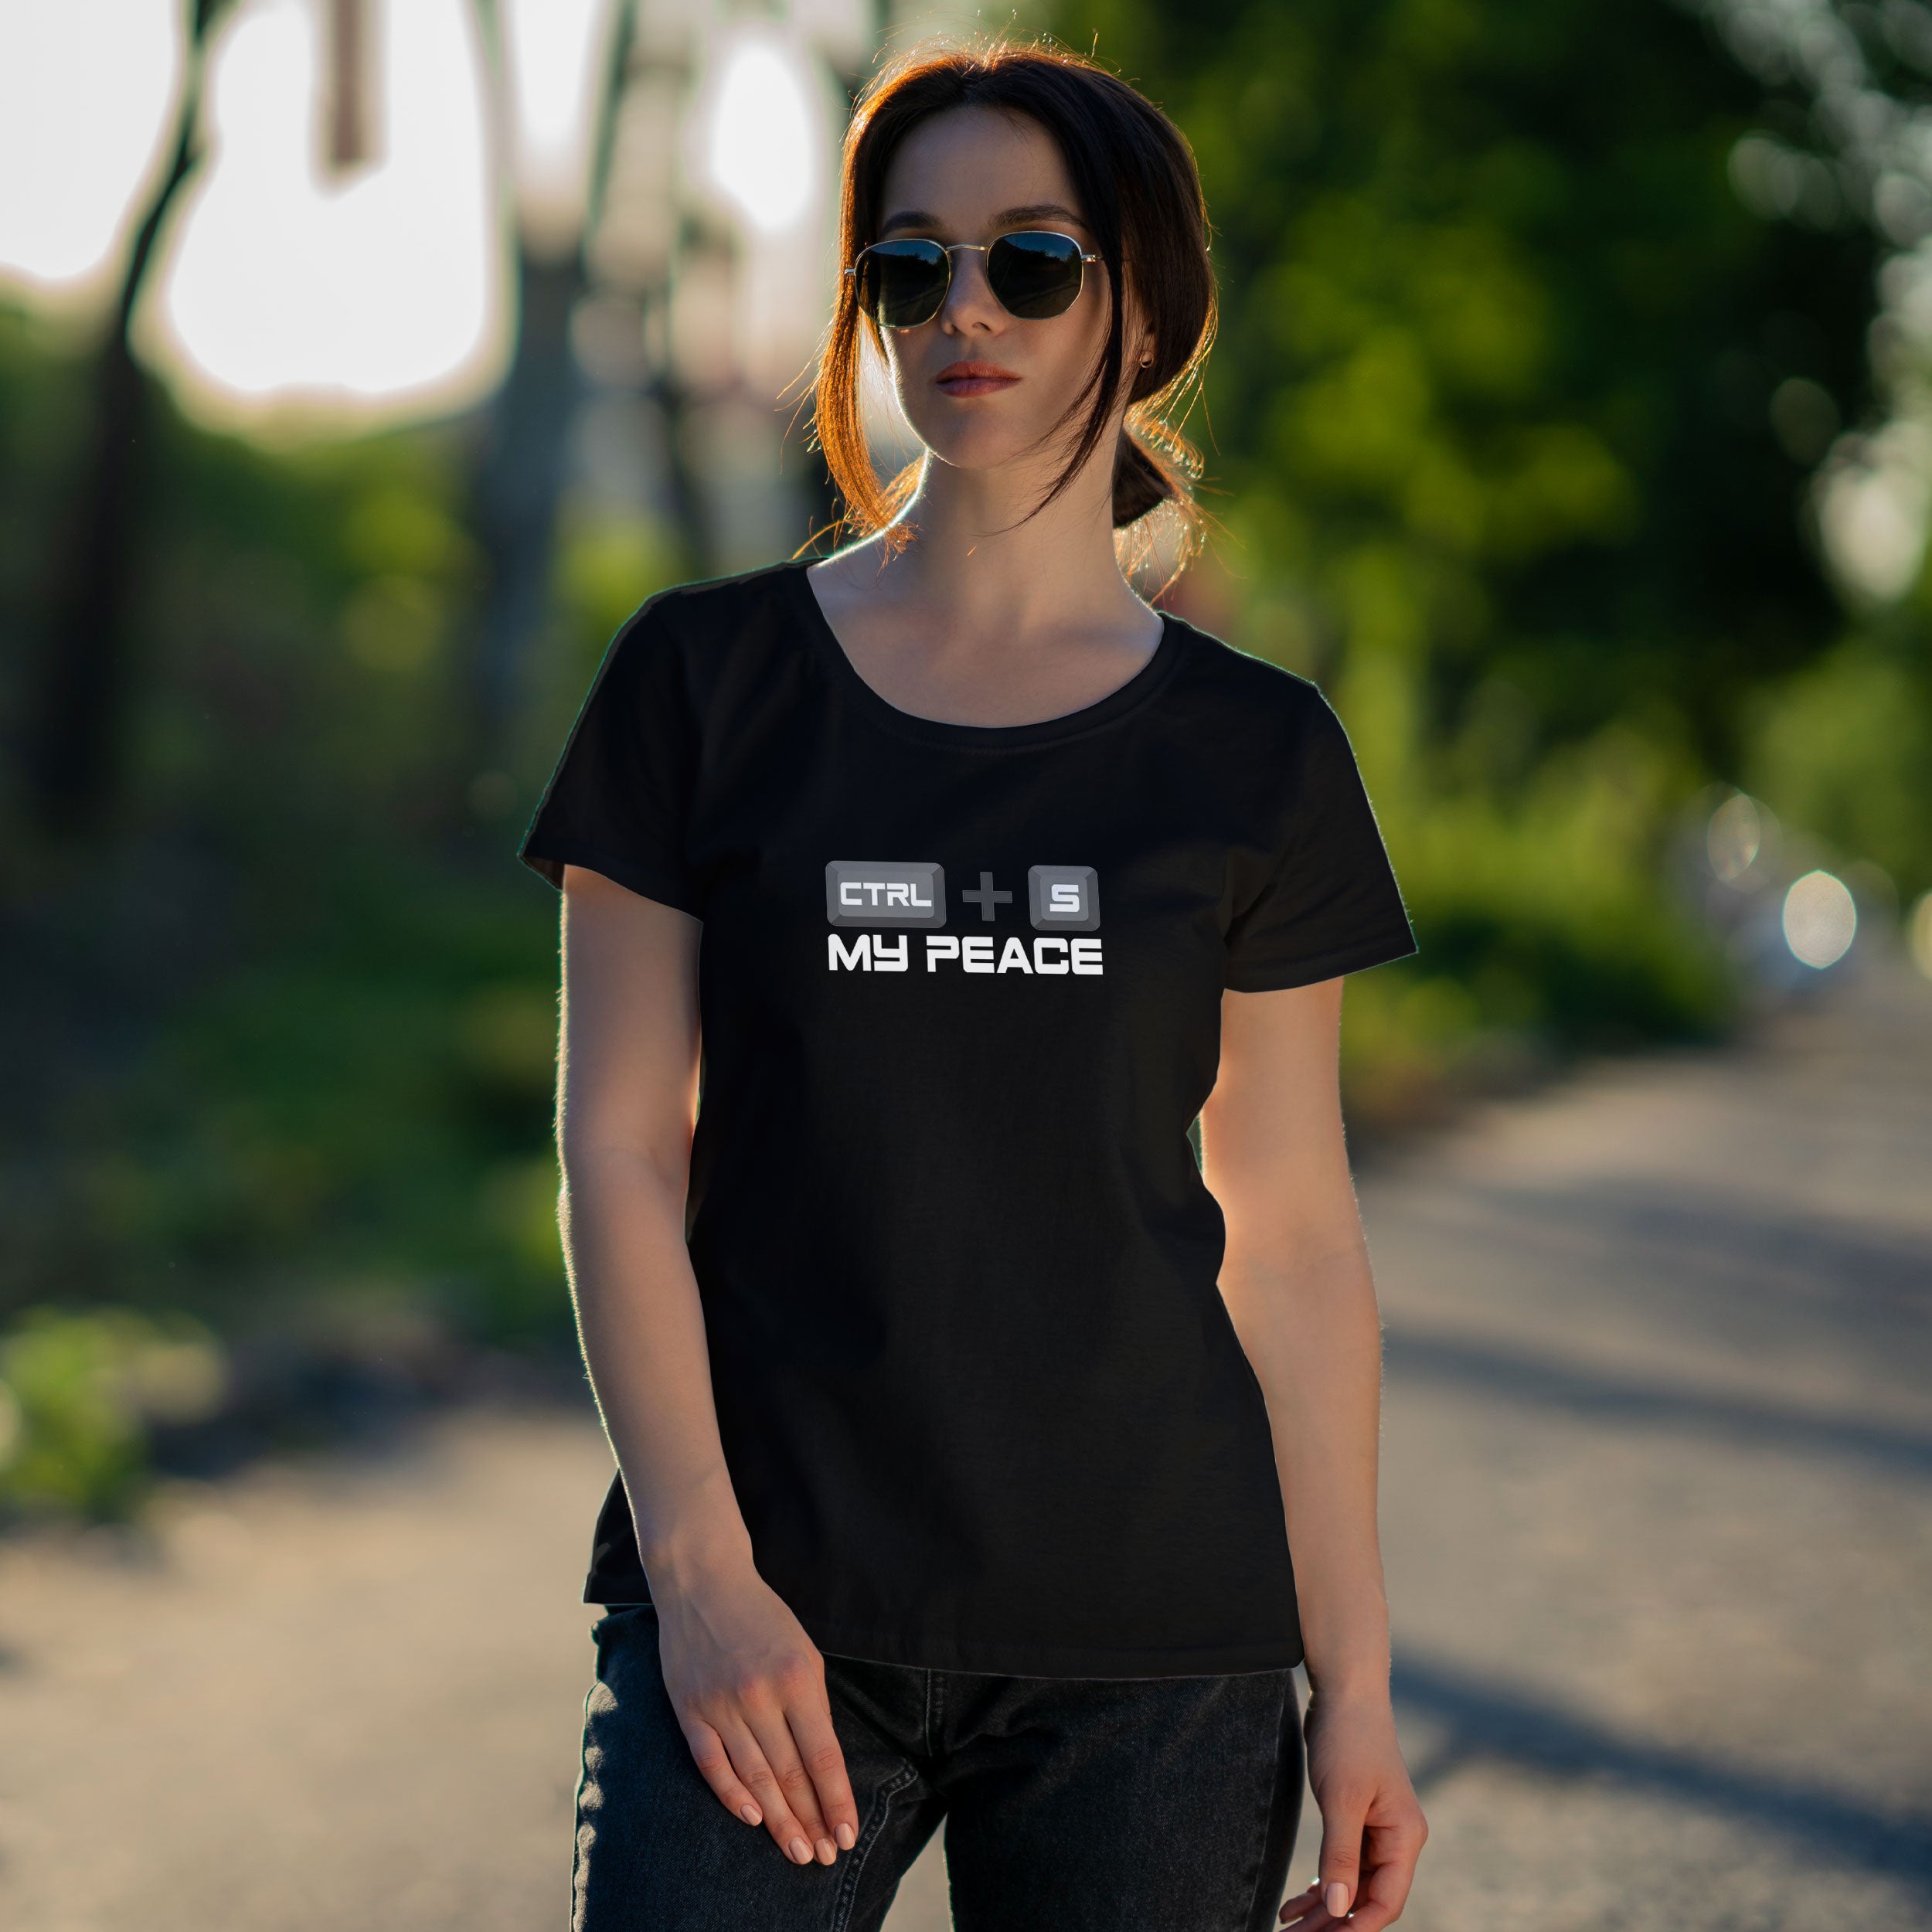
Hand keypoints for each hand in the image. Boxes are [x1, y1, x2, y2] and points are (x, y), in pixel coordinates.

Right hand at [651, 1566, 859, 1868]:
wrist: (704, 1583)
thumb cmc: (763, 1618)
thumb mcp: (803, 1651)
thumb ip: (812, 1704)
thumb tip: (821, 1763)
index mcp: (796, 1679)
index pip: (822, 1755)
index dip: (836, 1800)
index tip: (847, 1834)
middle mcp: (759, 1696)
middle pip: (790, 1775)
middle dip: (810, 1821)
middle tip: (824, 1857)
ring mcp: (721, 1706)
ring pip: (755, 1778)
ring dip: (778, 1821)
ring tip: (797, 1851)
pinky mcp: (690, 1710)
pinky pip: (712, 1764)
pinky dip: (732, 1795)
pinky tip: (752, 1818)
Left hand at [1279, 1686, 1426, 1928]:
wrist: (1344, 1691)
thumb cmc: (1348, 1740)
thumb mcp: (1342, 1800)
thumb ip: (1341, 1855)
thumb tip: (1338, 1909)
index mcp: (1404, 1838)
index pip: (1386, 1901)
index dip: (1356, 1927)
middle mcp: (1396, 1840)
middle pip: (1366, 1899)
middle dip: (1333, 1923)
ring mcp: (1376, 1831)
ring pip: (1351, 1885)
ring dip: (1323, 1908)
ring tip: (1287, 1927)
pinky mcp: (1356, 1820)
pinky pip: (1342, 1864)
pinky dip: (1320, 1884)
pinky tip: (1295, 1902)